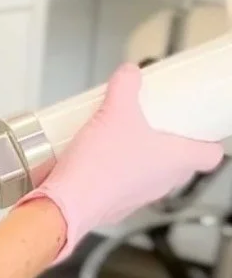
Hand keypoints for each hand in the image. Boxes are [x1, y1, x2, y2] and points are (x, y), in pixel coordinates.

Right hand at [14, 63, 223, 260]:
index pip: (211, 156)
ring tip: (122, 136)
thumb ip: (126, 85)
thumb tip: (129, 73)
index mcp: (175, 160)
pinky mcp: (116, 205)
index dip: (209, 141)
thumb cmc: (99, 166)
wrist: (66, 203)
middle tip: (157, 125)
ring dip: (143, 158)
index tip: (200, 129)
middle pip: (181, 164)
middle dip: (171, 144)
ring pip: (152, 175)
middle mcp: (162, 182)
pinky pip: (124, 186)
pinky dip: (117, 172)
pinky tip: (99, 156)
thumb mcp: (114, 110)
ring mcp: (140, 197)